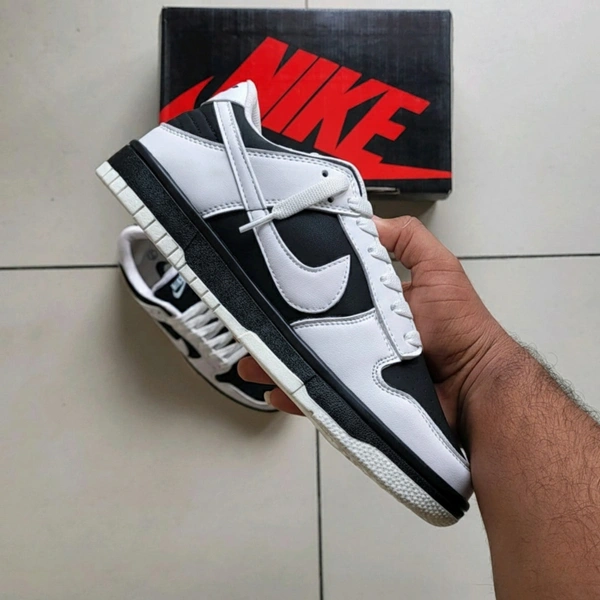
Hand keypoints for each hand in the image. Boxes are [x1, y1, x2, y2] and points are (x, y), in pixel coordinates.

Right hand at [238, 216, 512, 442]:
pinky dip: (294, 394)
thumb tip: (362, 217)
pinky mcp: (355, 398)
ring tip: (248, 362)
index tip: (269, 276)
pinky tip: (272, 391)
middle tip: (246, 323)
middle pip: (309, 326)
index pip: (329, 287)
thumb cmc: (459, 326)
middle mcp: (359, 332)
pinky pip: (319, 395)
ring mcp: (355, 367)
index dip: (301, 284)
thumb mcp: (438, 269)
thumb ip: (406, 239)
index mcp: (372, 300)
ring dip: (275, 360)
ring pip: (307, 361)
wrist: (474, 390)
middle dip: (278, 325)